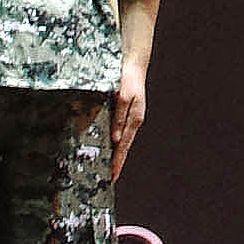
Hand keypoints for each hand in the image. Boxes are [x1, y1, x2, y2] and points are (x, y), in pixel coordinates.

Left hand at [112, 59, 147, 173]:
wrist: (133, 65)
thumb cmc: (129, 80)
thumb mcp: (124, 98)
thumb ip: (119, 118)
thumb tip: (116, 139)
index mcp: (134, 120)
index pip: (124, 147)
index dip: (118, 162)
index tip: (112, 176)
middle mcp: (133, 121)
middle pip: (124, 147)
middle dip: (117, 162)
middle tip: (110, 178)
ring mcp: (130, 117)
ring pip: (122, 140)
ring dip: (115, 153)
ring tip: (108, 167)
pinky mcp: (125, 112)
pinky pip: (120, 131)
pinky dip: (115, 141)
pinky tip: (109, 145)